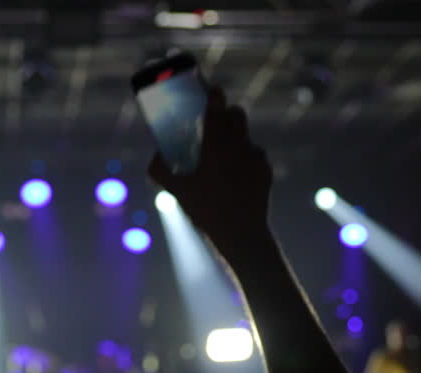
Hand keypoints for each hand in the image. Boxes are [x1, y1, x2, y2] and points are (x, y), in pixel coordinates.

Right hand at [148, 87, 273, 262]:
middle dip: (227, 113)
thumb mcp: (177, 191)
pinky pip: (256, 157)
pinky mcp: (266, 170)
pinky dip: (246, 161)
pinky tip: (237, 177)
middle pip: (237, 114)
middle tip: (216, 124)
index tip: (212, 91)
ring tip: (224, 158)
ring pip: (246, 137)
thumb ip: (160, 170)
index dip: (214, 94)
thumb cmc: (206, 210)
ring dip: (236, 140)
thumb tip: (155, 156)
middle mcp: (238, 145)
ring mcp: (255, 157)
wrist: (241, 233)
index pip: (218, 106)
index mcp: (216, 144)